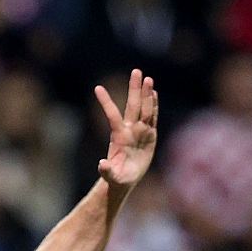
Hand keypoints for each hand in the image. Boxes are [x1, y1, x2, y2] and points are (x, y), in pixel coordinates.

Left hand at [96, 69, 159, 189]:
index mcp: (119, 137)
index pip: (113, 115)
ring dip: (146, 94)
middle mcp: (129, 130)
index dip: (106, 102)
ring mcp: (140, 131)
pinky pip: (152, 117)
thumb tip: (102, 164)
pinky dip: (154, 105)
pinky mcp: (149, 135)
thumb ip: (106, 171)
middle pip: (133, 106)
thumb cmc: (117, 178)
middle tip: (136, 71)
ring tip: (148, 78)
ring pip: (144, 109)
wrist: (125, 179)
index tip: (97, 88)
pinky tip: (154, 93)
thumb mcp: (111, 177)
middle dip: (135, 89)